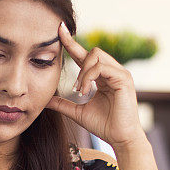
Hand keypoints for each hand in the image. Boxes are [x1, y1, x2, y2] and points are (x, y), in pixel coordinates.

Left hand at [47, 22, 145, 149]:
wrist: (120, 139)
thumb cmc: (104, 126)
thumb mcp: (77, 112)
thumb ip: (62, 104)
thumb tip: (45, 100)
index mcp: (102, 77)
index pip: (84, 55)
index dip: (71, 43)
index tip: (58, 30)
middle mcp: (112, 71)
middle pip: (92, 51)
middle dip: (78, 65)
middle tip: (75, 88)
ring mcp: (120, 73)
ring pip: (96, 56)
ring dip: (83, 73)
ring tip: (80, 91)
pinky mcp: (124, 78)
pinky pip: (102, 67)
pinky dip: (90, 77)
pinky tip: (86, 91)